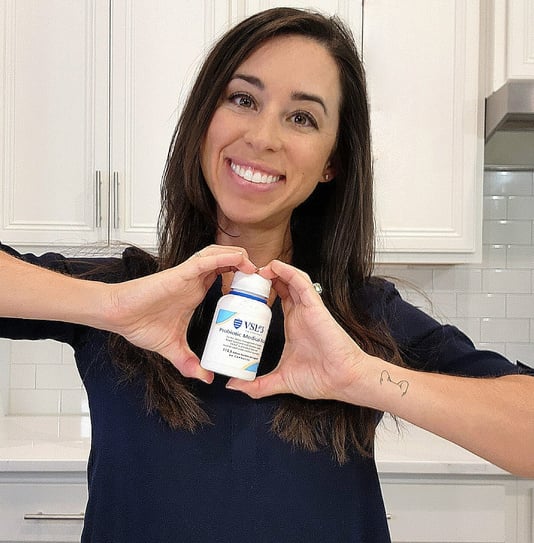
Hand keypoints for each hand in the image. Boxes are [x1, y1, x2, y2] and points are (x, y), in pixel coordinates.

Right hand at [102, 245, 255, 382]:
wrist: (118, 316)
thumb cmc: (140, 324)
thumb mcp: (172, 348)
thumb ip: (189, 362)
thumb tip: (206, 378)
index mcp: (196, 291)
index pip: (225, 277)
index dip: (242, 280)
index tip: (258, 292)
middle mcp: (194, 279)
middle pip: (227, 263)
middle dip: (246, 267)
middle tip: (263, 279)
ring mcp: (188, 274)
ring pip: (219, 256)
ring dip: (239, 258)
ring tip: (256, 268)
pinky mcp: (180, 273)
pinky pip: (206, 260)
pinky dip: (224, 258)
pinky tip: (239, 260)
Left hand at [226, 260, 367, 400]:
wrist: (341, 380)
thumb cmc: (320, 378)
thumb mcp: (281, 380)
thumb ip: (257, 385)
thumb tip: (234, 385)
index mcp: (293, 323)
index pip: (276, 298)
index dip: (261, 291)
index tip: (243, 289)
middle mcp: (300, 312)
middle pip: (282, 285)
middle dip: (265, 277)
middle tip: (246, 274)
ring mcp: (308, 308)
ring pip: (291, 279)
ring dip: (275, 270)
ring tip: (258, 268)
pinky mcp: (315, 307)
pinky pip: (301, 283)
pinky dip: (288, 272)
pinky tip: (274, 267)